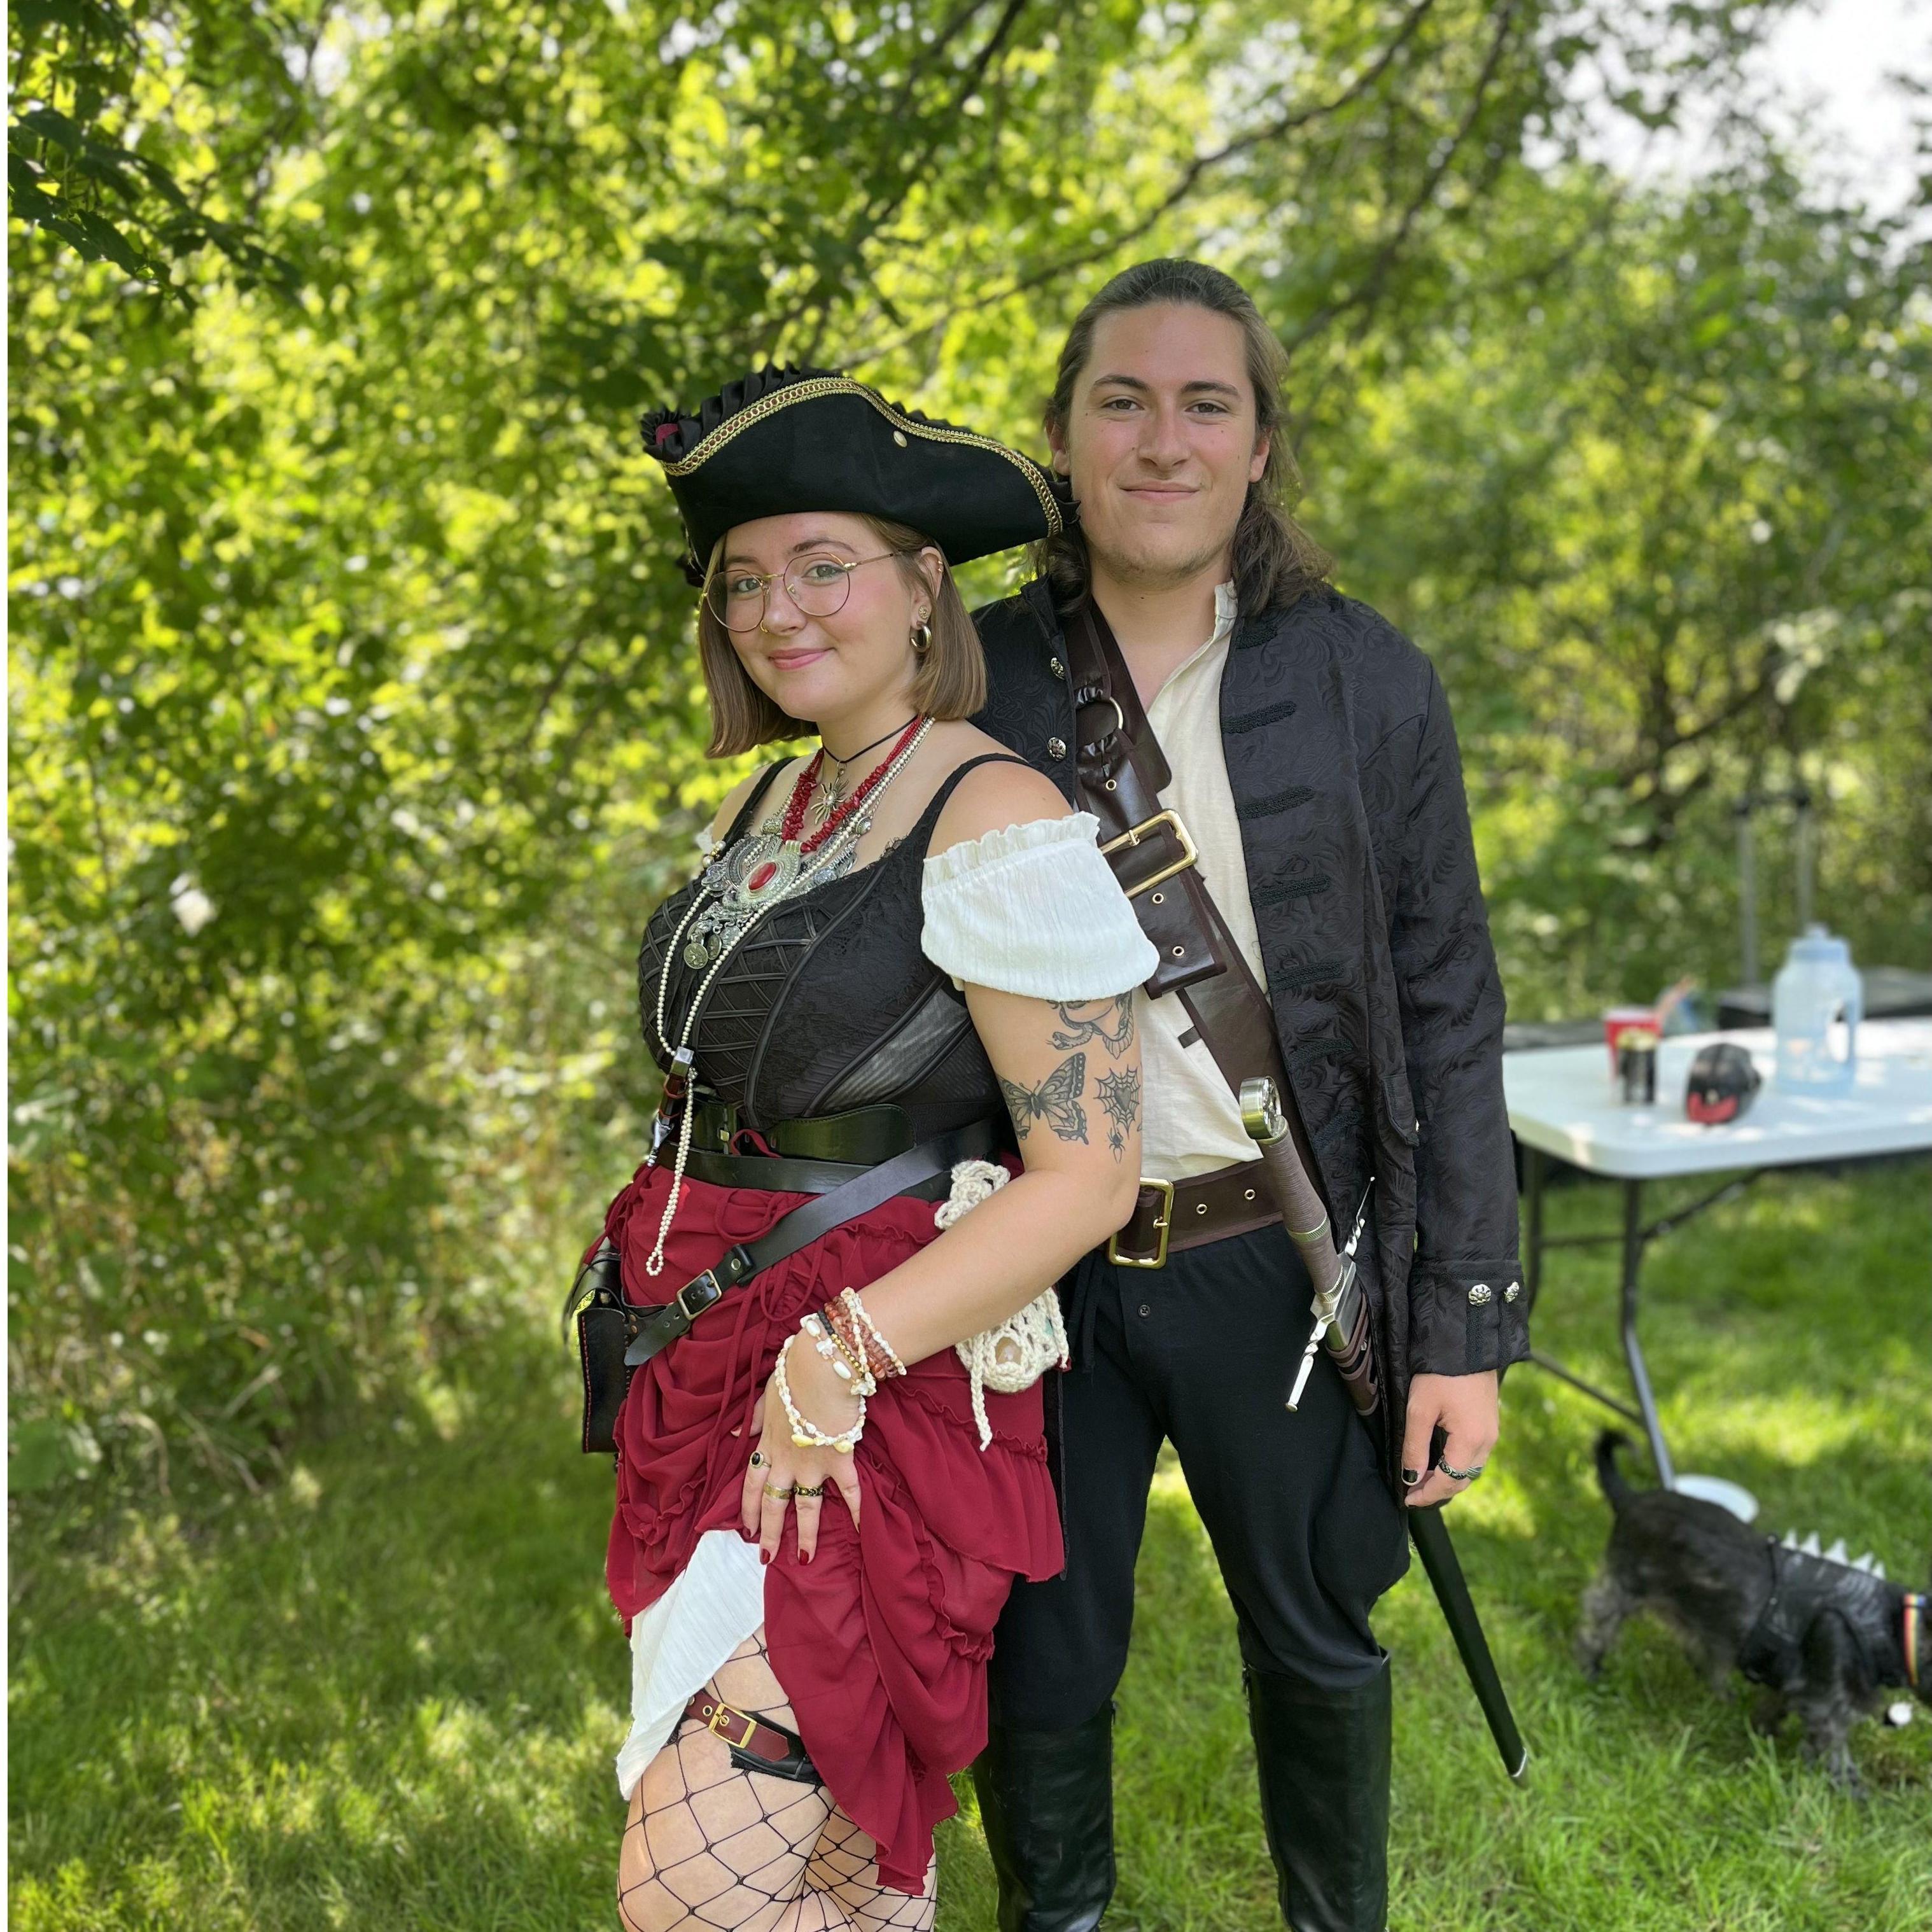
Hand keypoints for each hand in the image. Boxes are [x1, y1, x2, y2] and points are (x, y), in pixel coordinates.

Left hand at [738, 1338, 862, 1563]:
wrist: (820, 1370)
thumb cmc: (791, 1376)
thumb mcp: (764, 1396)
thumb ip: (752, 1420)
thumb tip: (734, 1434)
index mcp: (767, 1445)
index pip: (751, 1485)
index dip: (748, 1508)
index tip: (745, 1528)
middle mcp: (786, 1462)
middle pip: (774, 1504)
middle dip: (769, 1533)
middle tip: (766, 1557)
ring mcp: (813, 1464)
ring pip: (806, 1507)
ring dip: (805, 1535)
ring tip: (804, 1558)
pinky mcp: (840, 1460)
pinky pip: (850, 1491)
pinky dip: (857, 1510)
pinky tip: (861, 1530)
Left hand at [1402, 1371, 1497, 1507]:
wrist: (1466, 1342)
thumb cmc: (1439, 1374)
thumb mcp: (1419, 1410)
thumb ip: (1415, 1447)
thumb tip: (1411, 1477)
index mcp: (1471, 1440)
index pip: (1449, 1481)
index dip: (1427, 1494)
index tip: (1407, 1499)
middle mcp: (1488, 1441)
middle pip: (1463, 1480)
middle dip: (1438, 1490)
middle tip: (1413, 1492)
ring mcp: (1492, 1432)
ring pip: (1471, 1469)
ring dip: (1449, 1479)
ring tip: (1423, 1478)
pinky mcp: (1490, 1422)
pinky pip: (1475, 1454)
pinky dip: (1457, 1464)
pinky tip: (1440, 1460)